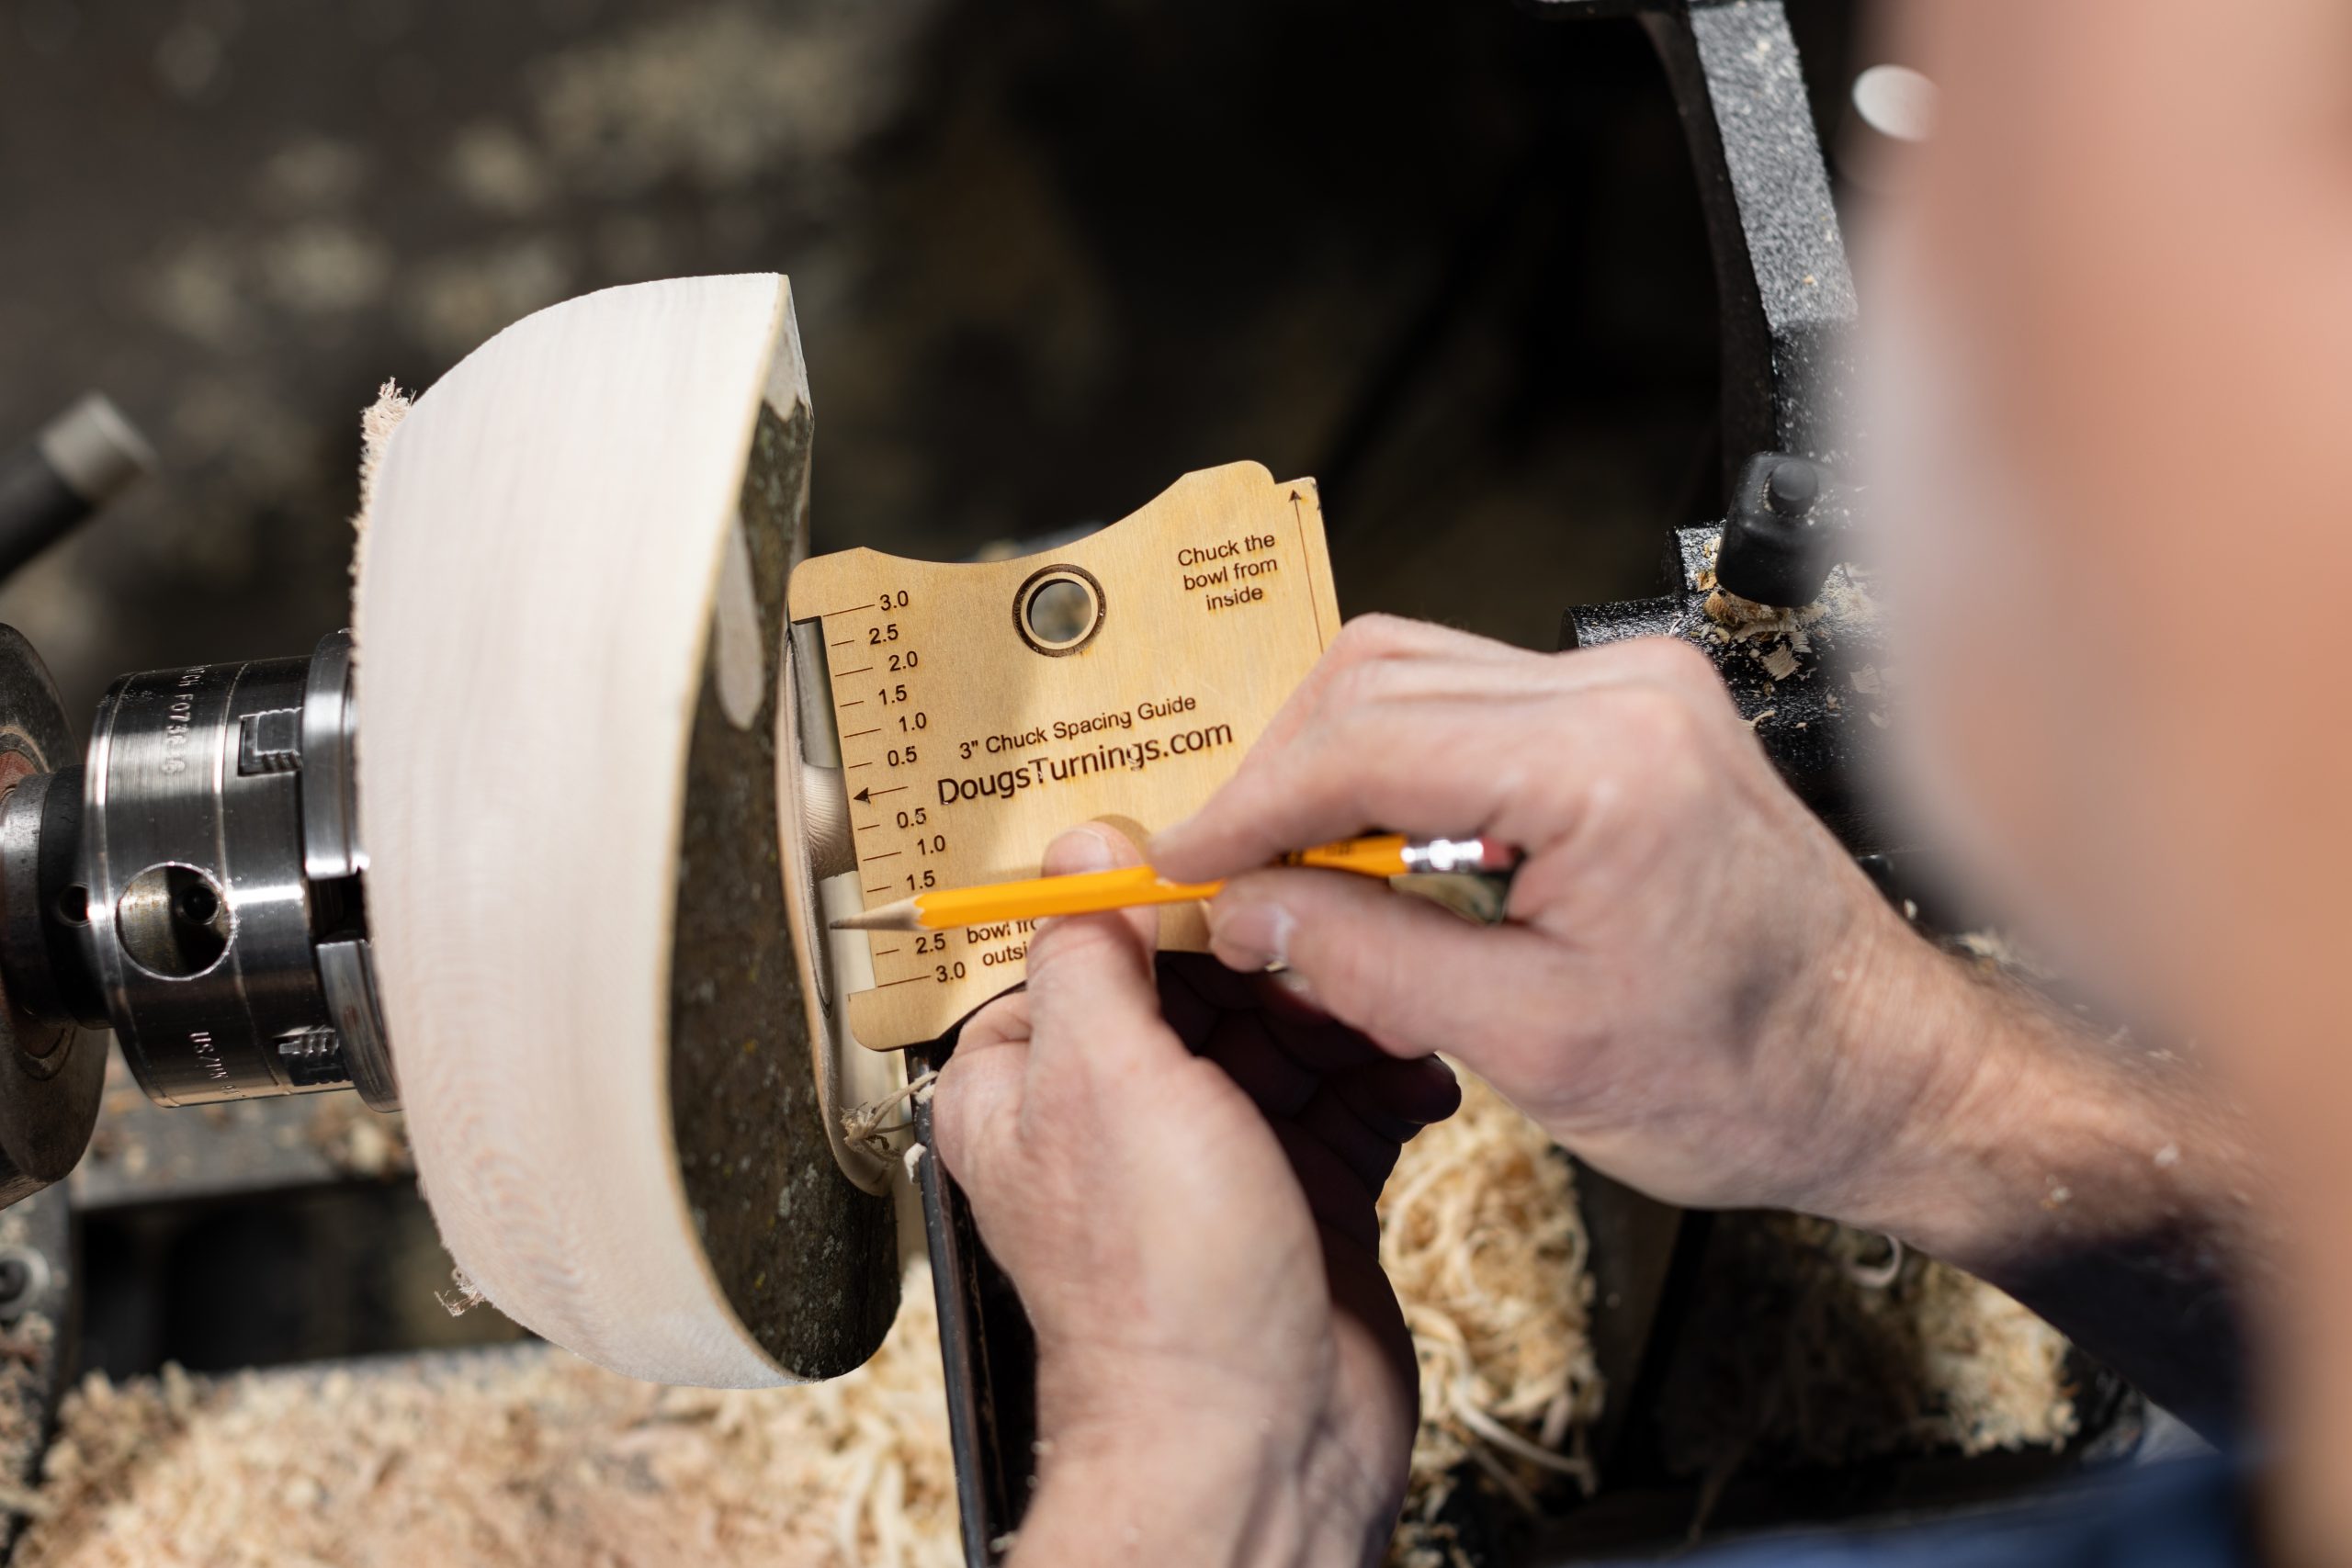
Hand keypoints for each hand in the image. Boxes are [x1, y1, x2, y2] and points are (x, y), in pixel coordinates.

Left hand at [931, 822, 1459, 1567]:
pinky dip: (1386, 1079)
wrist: (1260, 1444)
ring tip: (1397, 1000)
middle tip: (1346, 926)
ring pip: (1285, 1034)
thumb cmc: (1163, 1290)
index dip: (1164, 895)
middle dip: (1279, 952)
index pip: (1089, 944)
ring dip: (1348, 1009)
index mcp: (1028, 1084)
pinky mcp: (1297, 1196)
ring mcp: (1211, 1156)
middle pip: (1202, 980)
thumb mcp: (1102, 1077)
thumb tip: (1079, 851)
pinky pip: (1346, 1103)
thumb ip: (1090, 953)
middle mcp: (1113, 1116)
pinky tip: (1419, 1073)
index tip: (1242, 851)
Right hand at [1151, 615, 1970, 1227]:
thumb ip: (1368, 959)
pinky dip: (1392, 762)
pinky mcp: (1632, 709)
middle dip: (1273, 774)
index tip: (1178, 863)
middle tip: (1217, 871)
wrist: (1880, 1072)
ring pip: (1411, 673)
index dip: (1246, 804)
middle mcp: (1625, 691)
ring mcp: (1634, 687)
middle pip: (1374, 677)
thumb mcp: (1531, 1046)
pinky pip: (1468, 700)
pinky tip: (1367, 843)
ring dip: (1326, 763)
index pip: (1363, 740)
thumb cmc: (1753, 1075)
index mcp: (1607, 764)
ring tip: (1285, 868)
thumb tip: (1246, 909)